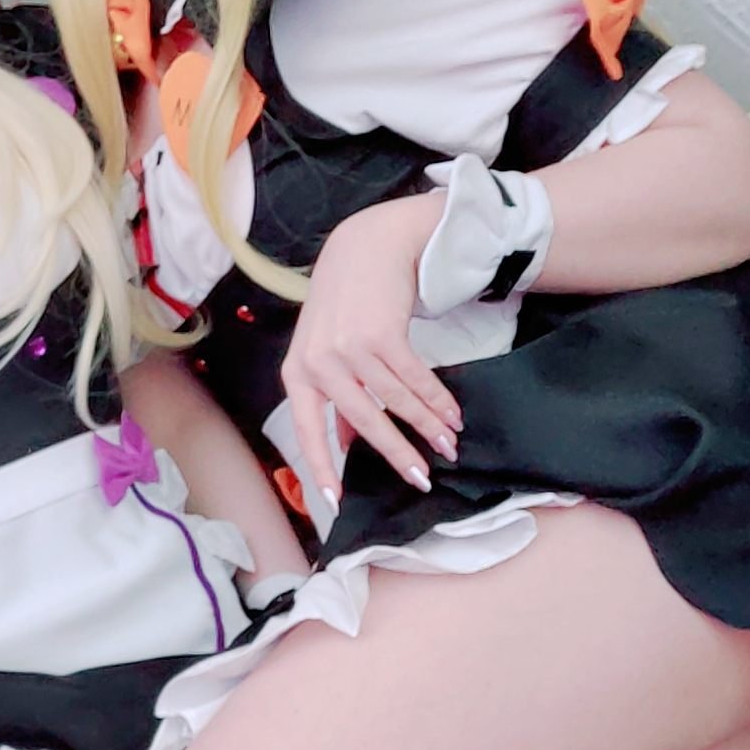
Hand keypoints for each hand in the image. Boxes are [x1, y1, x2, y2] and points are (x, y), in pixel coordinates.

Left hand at [281, 195, 461, 504]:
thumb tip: (344, 444)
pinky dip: (436, 398)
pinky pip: (414, 377)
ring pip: (394, 401)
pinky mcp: (380, 332)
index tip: (339, 501)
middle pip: (362, 421)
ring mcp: (348, 347)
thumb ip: (334, 396)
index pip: (308, 430)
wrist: (364, 248)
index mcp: (298, 373)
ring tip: (447, 444)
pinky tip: (451, 414)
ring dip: (426, 425)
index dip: (323, 468)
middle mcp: (318, 363)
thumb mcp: (325, 350)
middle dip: (395, 453)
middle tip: (421, 479)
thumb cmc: (344, 307)